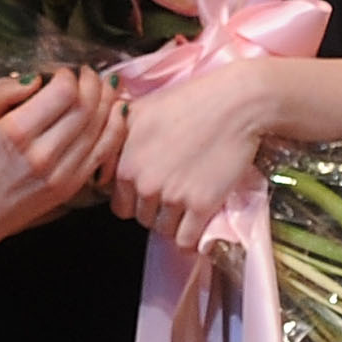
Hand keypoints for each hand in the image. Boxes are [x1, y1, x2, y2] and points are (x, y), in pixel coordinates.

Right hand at [0, 67, 128, 243]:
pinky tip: (118, 109)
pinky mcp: (73, 185)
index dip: (69, 75)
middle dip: (93, 82)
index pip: (62, 94)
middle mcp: (42, 153)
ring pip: (100, 126)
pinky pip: (105, 150)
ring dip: (108, 99)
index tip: (62, 72)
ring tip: (106, 84)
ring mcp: (62, 172)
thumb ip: (0, 92)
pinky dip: (116, 126)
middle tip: (88, 73)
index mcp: (15, 133)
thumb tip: (35, 78)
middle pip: (85, 108)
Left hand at [110, 63, 270, 252]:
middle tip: (175, 191)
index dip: (136, 198)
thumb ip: (117, 136)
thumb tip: (106, 160)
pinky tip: (199, 221)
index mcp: (125, 164)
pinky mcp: (201, 205)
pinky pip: (186, 240)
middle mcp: (144, 183)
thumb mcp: (140, 110)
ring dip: (175, 221)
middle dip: (156, 209)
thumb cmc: (190, 101)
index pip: (120, 204)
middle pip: (142, 218)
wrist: (235, 103)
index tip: (153, 189)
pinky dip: (192, 236)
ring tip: (190, 200)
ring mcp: (172, 196)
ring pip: (164, 230)